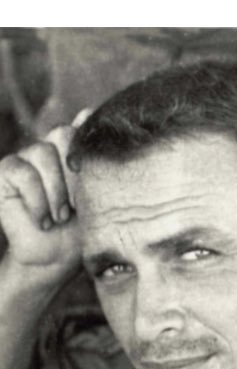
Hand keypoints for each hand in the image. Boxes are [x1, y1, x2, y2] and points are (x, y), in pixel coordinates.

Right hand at [0, 111, 89, 280]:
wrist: (55, 258)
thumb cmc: (80, 230)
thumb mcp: (95, 192)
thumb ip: (91, 154)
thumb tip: (86, 110)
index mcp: (72, 149)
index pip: (79, 128)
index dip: (86, 155)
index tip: (93, 185)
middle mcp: (48, 149)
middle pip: (63, 134)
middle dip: (74, 174)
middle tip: (78, 205)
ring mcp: (25, 158)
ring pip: (43, 152)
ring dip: (57, 191)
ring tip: (60, 218)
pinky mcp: (5, 173)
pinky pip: (22, 171)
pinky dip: (37, 198)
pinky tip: (43, 220)